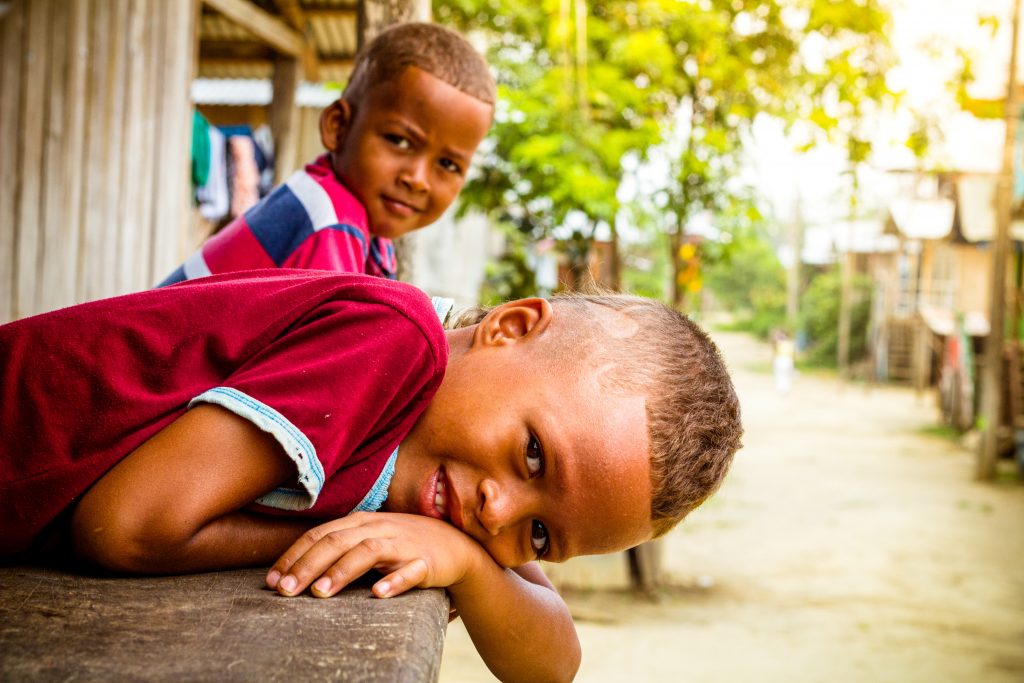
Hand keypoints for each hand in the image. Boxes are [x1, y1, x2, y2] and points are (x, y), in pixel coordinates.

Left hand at [265, 512, 487, 598]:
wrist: (455, 546)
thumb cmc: (402, 545)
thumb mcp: (368, 539)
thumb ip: (338, 548)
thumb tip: (292, 570)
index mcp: (360, 522)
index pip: (320, 534)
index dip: (294, 556)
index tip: (271, 581)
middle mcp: (379, 527)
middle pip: (337, 541)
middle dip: (308, 565)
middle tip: (286, 591)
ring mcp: (403, 543)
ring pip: (368, 551)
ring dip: (342, 571)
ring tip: (321, 593)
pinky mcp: (426, 561)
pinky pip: (410, 570)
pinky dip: (394, 580)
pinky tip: (378, 593)